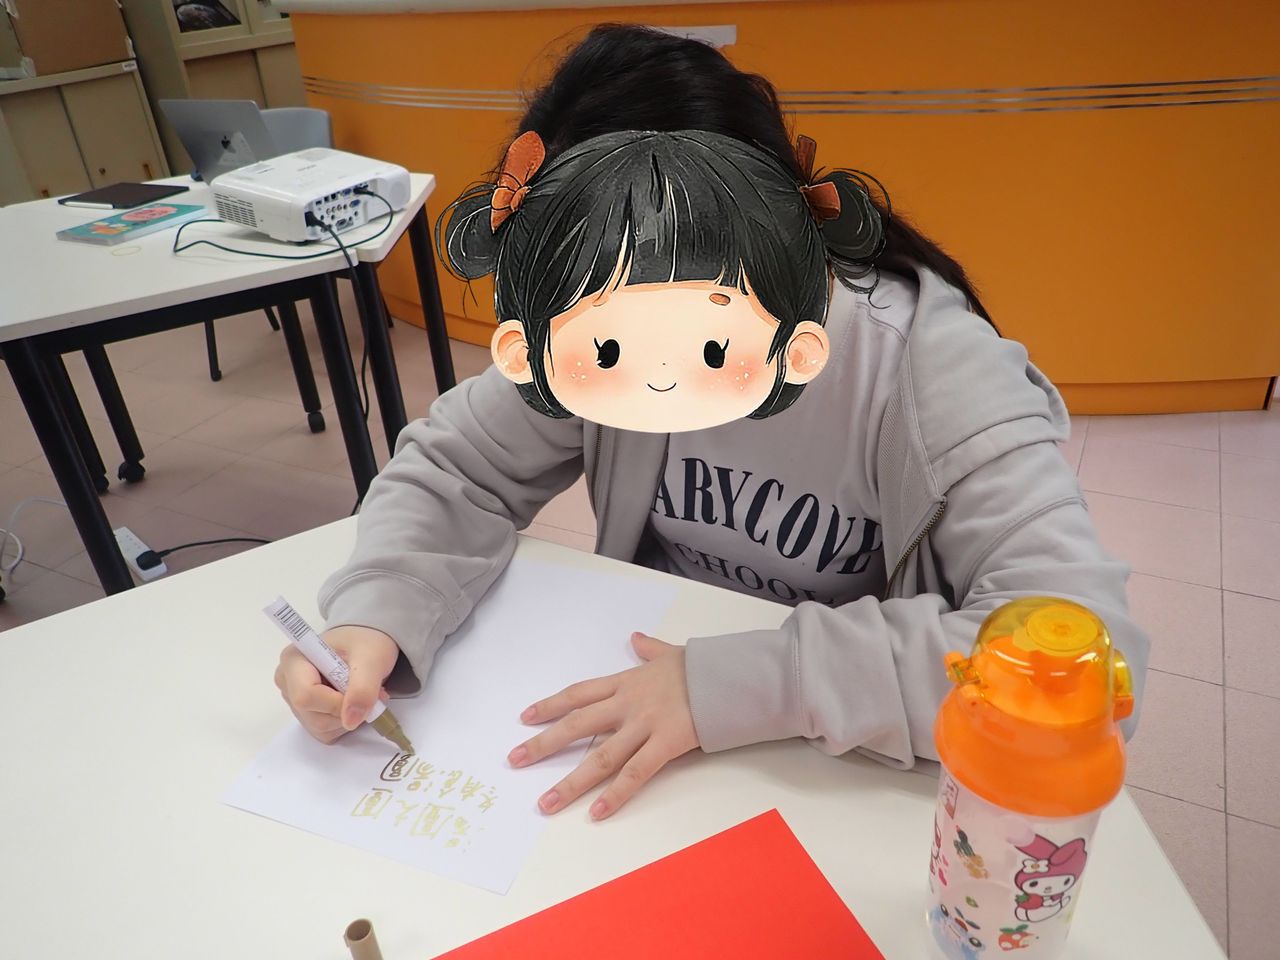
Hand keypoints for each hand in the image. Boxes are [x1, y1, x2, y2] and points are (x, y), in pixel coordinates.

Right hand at [273, 625, 399, 742]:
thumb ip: (363, 687)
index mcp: (293, 660)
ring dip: (349, 718)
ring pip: (320, 728)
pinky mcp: (305, 715)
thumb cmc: (365, 643)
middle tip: (370, 691)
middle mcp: (287, 682)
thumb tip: (350, 721)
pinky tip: (351, 703)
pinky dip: (345, 723)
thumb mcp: (372, 658)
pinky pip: (325, 733)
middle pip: (313, 716)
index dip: (337, 703)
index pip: (306, 696)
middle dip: (347, 710)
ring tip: (361, 693)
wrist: (365, 645)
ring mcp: (294, 701)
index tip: (363, 694)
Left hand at [507, 632, 698, 819]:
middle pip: (577, 725)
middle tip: (515, 760)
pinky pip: (634, 775)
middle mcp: (628, 704)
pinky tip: (595, 814)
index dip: (550, 706)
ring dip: (570, 783)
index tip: (525, 717)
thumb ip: (649, 649)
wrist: (730, 675)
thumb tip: (637, 638)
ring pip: (600, 758)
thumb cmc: (702, 666)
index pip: (578, 694)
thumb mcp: (670, 653)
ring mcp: (644, 726)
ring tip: (546, 804)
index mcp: (626, 682)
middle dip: (543, 744)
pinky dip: (614, 795)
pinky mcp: (664, 745)